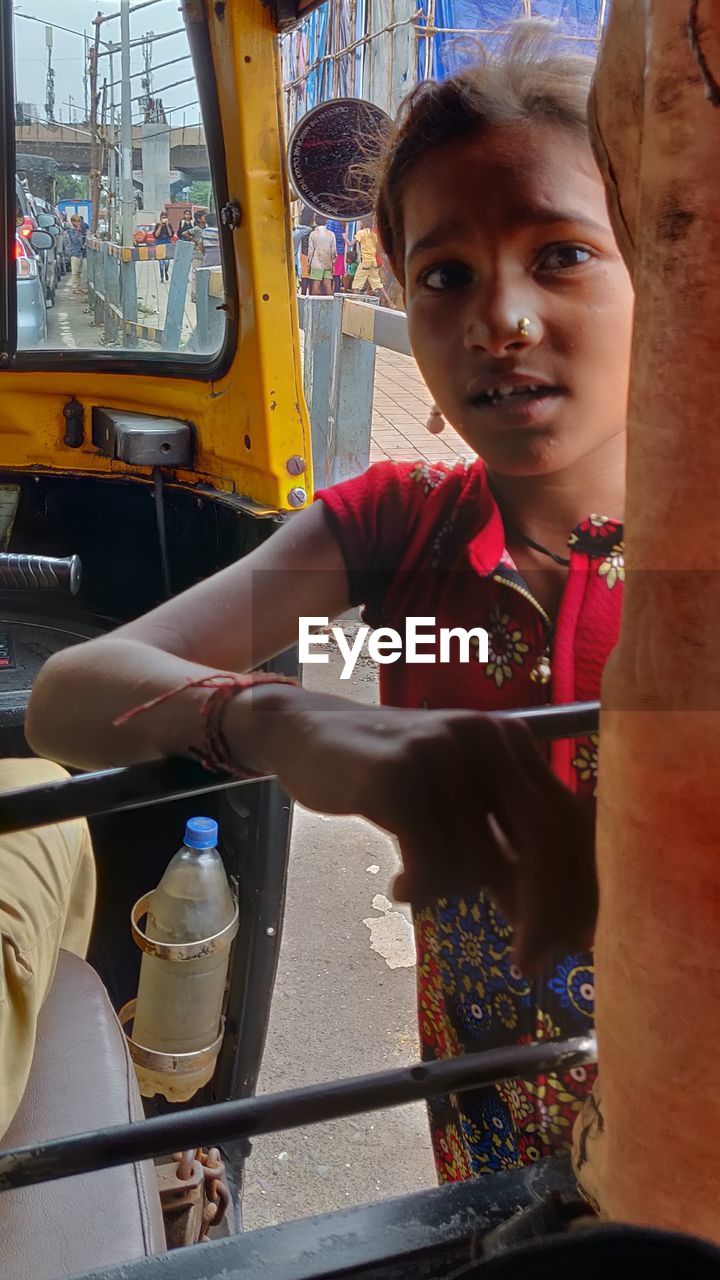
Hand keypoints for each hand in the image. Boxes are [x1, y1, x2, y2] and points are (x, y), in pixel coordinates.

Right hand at [233, 687, 596, 969]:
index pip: (568, 821)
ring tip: (417, 881)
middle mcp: (485, 738)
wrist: (308, 735)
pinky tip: (401, 886)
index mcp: (511, 742)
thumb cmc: (390, 779)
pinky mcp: (397, 774)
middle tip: (529, 963)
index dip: (581, 888)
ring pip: (478, 863)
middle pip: (543, 841)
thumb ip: (502, 846)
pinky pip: (431, 863)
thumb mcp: (456, 803)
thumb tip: (552, 925)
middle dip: (543, 913)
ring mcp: (441, 752)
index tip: (577, 944)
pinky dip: (421, 888)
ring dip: (450, 891)